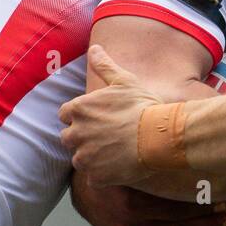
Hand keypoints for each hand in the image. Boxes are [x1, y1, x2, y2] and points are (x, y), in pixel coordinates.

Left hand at [60, 45, 163, 185]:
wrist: (160, 135)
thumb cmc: (143, 106)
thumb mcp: (124, 80)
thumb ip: (104, 65)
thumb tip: (94, 48)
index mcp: (79, 109)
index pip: (65, 114)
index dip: (80, 117)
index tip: (96, 119)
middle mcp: (76, 134)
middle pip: (68, 138)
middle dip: (82, 137)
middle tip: (106, 136)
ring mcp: (85, 157)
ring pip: (80, 159)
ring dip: (92, 157)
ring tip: (114, 153)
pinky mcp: (97, 176)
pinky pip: (95, 177)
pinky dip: (104, 174)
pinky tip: (120, 166)